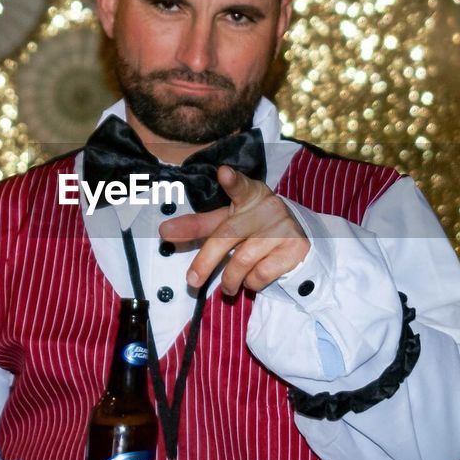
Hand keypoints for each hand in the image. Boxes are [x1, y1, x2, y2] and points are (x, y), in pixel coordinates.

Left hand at [160, 166, 308, 295]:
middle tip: (191, 281)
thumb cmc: (252, 228)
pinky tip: (253, 279)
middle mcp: (268, 207)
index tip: (224, 173)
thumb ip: (198, 226)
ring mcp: (283, 228)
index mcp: (250, 194)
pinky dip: (251, 283)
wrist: (294, 241)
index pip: (240, 186)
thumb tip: (164, 232)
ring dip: (230, 279)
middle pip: (228, 234)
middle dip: (205, 260)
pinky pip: (262, 274)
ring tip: (228, 286)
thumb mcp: (229, 221)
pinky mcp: (295, 249)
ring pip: (243, 260)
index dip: (232, 181)